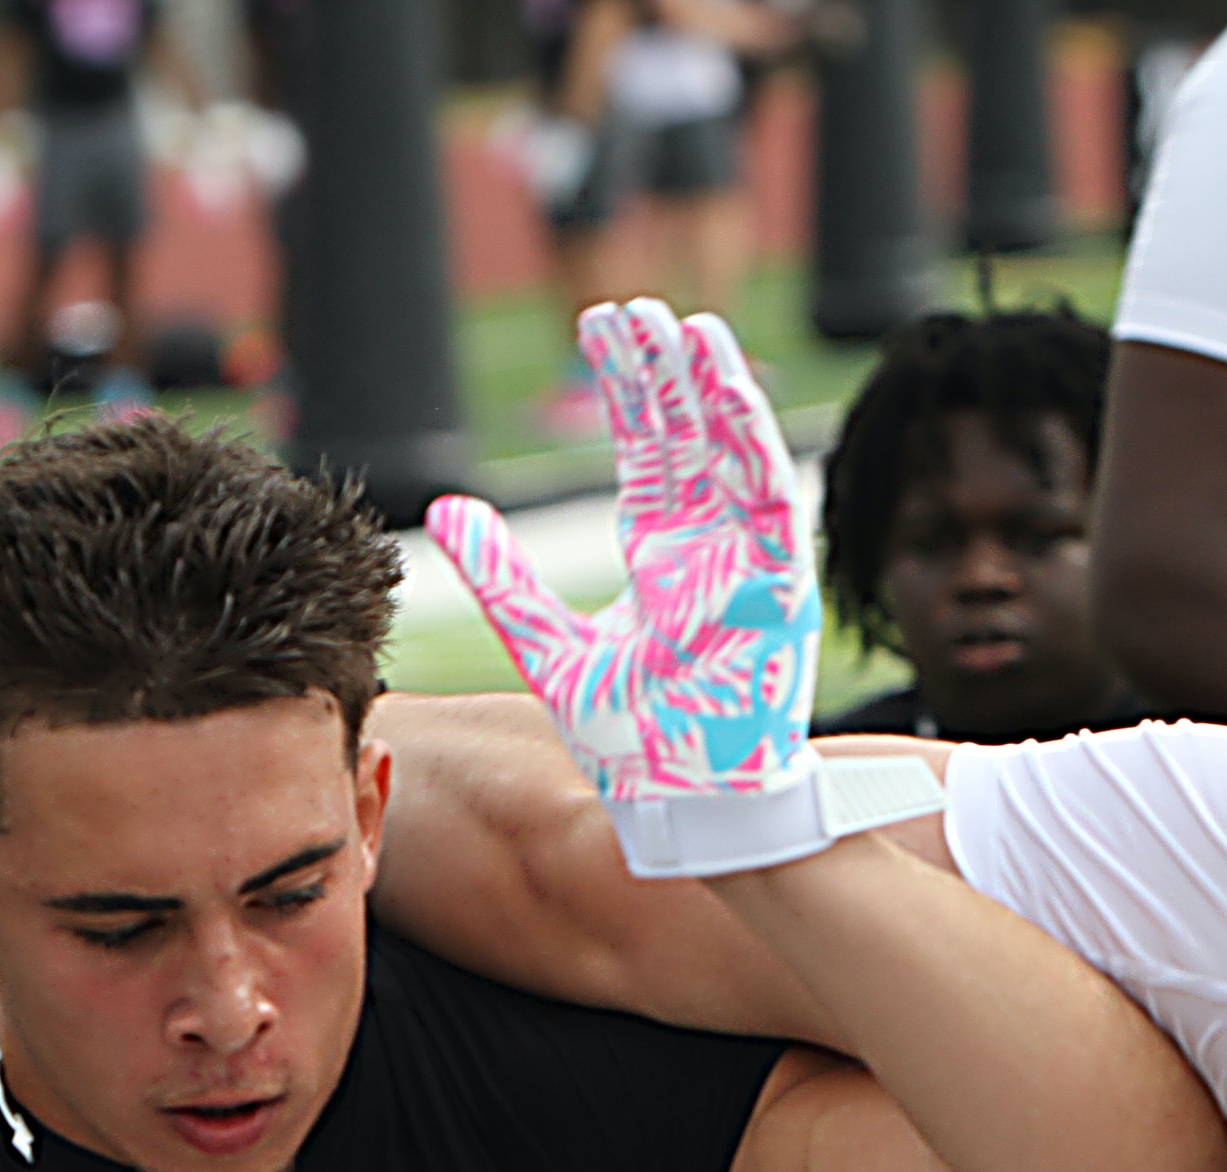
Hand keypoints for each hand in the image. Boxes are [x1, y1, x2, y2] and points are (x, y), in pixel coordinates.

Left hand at [427, 299, 939, 875]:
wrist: (686, 810)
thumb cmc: (634, 746)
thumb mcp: (548, 649)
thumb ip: (502, 578)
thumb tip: (446, 509)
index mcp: (663, 560)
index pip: (648, 451)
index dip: (629, 387)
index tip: (600, 326)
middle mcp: (709, 550)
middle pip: (689, 436)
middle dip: (663, 369)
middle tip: (629, 305)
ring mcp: (748, 564)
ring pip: (732, 452)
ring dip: (711, 387)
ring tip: (683, 322)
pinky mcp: (780, 586)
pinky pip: (772, 496)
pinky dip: (752, 438)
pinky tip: (728, 383)